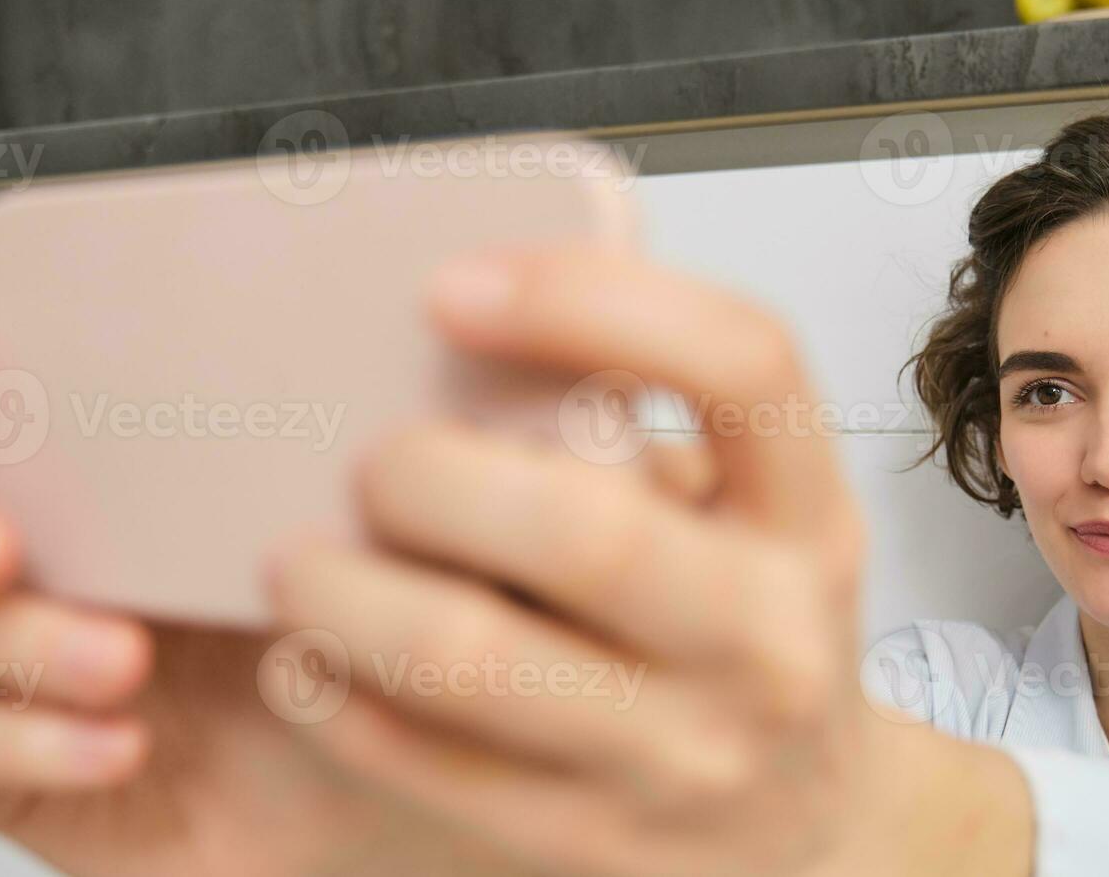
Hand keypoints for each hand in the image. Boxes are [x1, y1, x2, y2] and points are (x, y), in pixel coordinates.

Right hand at [0, 358, 529, 876]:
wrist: (396, 813)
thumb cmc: (380, 673)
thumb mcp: (390, 548)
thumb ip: (367, 459)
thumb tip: (392, 369)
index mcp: (125, 494)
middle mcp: (61, 576)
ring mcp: (33, 678)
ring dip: (15, 640)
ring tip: (119, 659)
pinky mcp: (28, 778)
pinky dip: (26, 744)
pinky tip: (116, 745)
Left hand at [267, 249, 1029, 875]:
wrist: (813, 830)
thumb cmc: (751, 631)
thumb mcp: (757, 514)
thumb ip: (655, 424)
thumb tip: (467, 306)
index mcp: (807, 516)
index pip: (741, 365)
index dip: (592, 301)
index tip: (455, 287)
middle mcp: (766, 635)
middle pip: (585, 530)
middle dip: (433, 476)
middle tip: (366, 461)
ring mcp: (686, 754)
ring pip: (478, 660)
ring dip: (352, 595)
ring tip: (294, 559)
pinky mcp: (598, 843)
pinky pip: (436, 767)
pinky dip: (344, 703)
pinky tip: (307, 658)